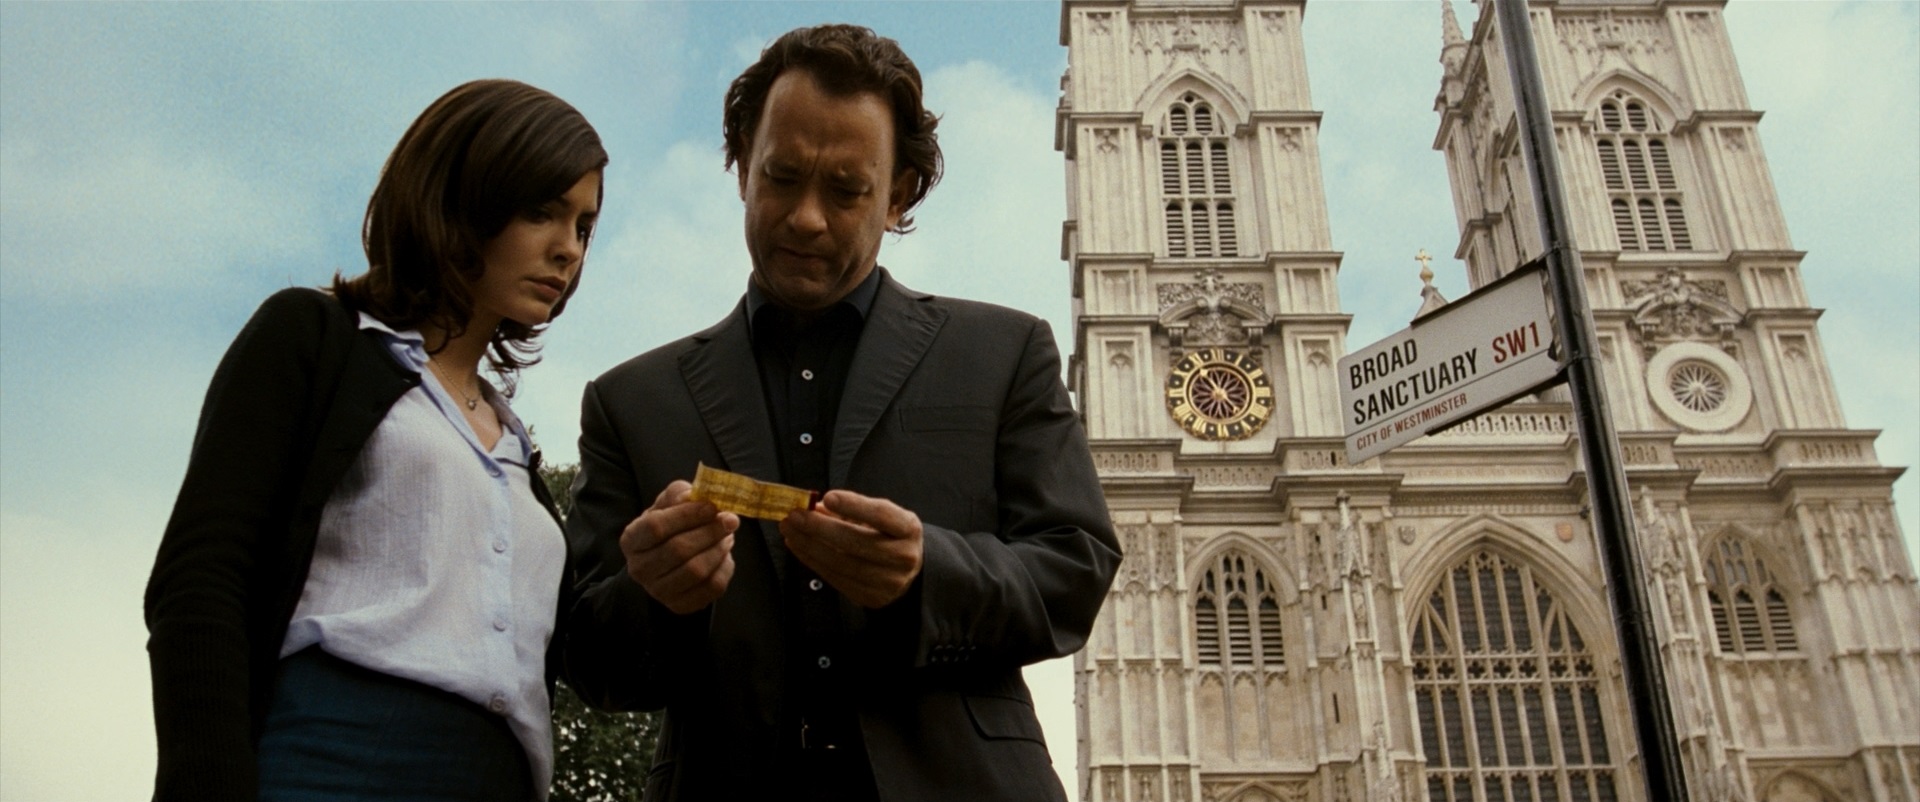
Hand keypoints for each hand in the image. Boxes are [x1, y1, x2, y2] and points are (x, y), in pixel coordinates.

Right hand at [620, 480, 739, 613]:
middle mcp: (639, 568)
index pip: (656, 527)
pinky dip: (725, 568)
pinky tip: (725, 555)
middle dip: (710, 532)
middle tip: (730, 519)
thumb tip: (695, 495)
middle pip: (679, 550)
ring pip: (696, 570)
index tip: (712, 506)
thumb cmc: (668, 527)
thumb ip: (679, 494)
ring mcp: (658, 591)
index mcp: (631, 539)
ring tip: (727, 536)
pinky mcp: (680, 605)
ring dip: (719, 549)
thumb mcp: (667, 505)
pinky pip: (711, 587)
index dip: (687, 515)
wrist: (665, 563)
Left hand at [780, 490, 923, 608]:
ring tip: (789, 530)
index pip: (881, 515)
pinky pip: (836, 578)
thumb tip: (814, 507)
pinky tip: (799, 547)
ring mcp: (888, 581)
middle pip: (857, 541)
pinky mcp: (871, 597)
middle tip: (795, 515)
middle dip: (820, 527)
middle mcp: (903, 556)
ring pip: (842, 563)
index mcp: (908, 529)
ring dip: (809, 545)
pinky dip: (813, 561)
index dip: (854, 505)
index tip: (828, 497)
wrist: (909, 572)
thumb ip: (850, 509)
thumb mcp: (879, 517)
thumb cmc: (888, 536)